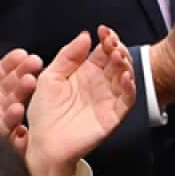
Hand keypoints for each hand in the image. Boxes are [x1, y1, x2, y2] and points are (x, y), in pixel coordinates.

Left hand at [0, 44, 41, 141]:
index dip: (6, 67)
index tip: (21, 54)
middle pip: (5, 93)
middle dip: (21, 76)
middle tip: (36, 62)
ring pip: (7, 113)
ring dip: (20, 97)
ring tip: (30, 81)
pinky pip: (4, 141)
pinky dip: (12, 128)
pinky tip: (18, 116)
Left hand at [26, 27, 134, 175]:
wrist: (44, 144)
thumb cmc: (44, 114)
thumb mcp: (50, 77)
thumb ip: (67, 56)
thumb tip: (86, 35)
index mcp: (85, 73)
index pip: (103, 51)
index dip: (107, 39)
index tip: (103, 31)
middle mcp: (100, 84)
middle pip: (117, 61)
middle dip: (118, 49)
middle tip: (112, 43)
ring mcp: (108, 99)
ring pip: (126, 77)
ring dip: (126, 64)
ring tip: (118, 56)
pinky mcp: (113, 116)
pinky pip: (127, 100)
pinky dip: (130, 88)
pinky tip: (125, 77)